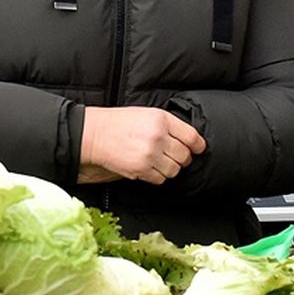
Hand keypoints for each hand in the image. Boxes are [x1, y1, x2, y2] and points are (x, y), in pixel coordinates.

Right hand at [78, 106, 206, 184]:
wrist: (95, 134)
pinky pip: (160, 179)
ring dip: (169, 169)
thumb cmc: (119, 123)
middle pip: (185, 156)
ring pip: (174, 170)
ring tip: (157, 161)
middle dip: (181, 158)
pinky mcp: (141, 169)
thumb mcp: (147, 114)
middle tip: (171, 155)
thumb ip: (168, 125)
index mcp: (161, 119)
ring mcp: (150, 154)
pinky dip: (157, 176)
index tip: (198, 149)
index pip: (192, 137)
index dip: (198, 146)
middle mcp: (158, 136)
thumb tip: (189, 140)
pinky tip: (148, 167)